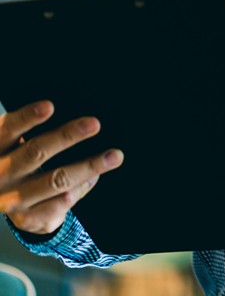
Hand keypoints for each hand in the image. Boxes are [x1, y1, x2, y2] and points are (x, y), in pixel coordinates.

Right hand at [0, 101, 123, 235]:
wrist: (3, 201)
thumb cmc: (17, 161)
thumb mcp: (15, 145)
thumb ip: (35, 131)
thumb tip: (82, 123)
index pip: (8, 129)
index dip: (28, 117)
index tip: (50, 106)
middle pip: (34, 153)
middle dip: (67, 137)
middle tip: (94, 124)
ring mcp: (11, 199)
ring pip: (54, 180)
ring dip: (88, 167)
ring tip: (113, 156)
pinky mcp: (25, 219)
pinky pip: (57, 205)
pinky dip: (78, 191)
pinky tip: (92, 179)